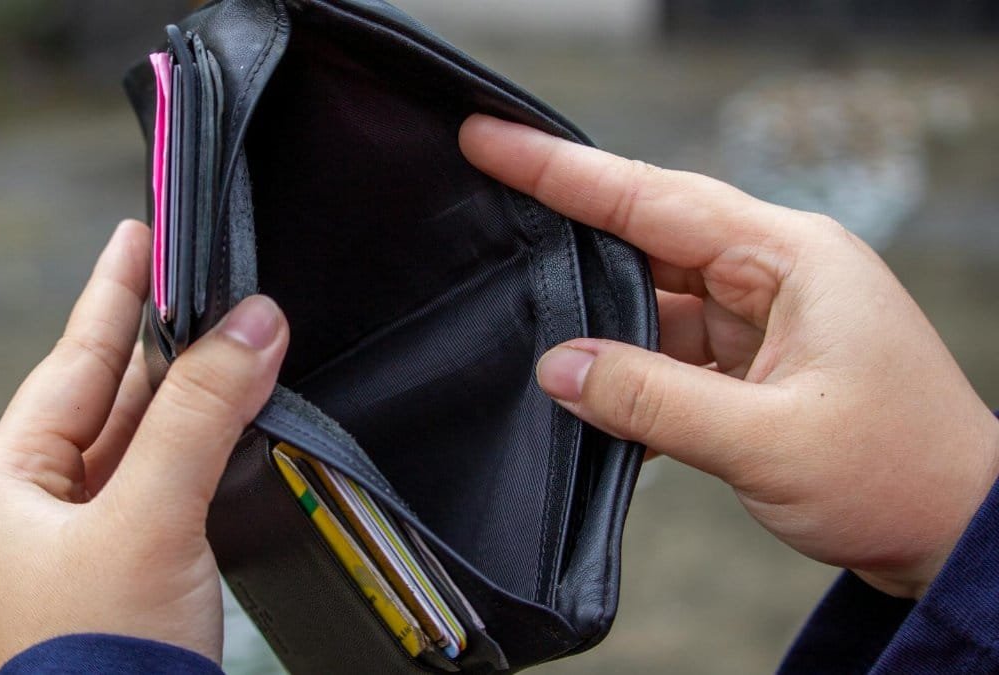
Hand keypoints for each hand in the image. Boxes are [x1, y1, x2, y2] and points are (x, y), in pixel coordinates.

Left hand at [0, 220, 288, 671]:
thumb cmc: (100, 660)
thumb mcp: (149, 518)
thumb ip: (201, 416)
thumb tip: (255, 323)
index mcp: (10, 485)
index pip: (71, 362)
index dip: (110, 294)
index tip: (140, 233)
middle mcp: (42, 506)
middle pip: (110, 395)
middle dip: (162, 337)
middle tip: (203, 272)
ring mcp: (90, 538)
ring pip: (146, 437)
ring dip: (193, 390)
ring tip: (234, 330)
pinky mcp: (138, 565)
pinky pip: (171, 479)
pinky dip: (207, 443)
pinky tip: (235, 415)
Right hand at [460, 115, 998, 598]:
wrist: (957, 532)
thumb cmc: (898, 474)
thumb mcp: (767, 440)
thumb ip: (650, 400)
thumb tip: (556, 369)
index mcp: (791, 257)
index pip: (653, 198)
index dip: (561, 170)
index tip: (491, 140)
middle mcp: (775, 273)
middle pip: (645, 238)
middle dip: (567, 235)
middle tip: (484, 215)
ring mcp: (764, 318)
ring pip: (652, 301)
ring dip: (601, 329)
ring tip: (535, 340)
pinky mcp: (753, 362)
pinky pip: (669, 351)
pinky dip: (630, 373)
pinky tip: (593, 399)